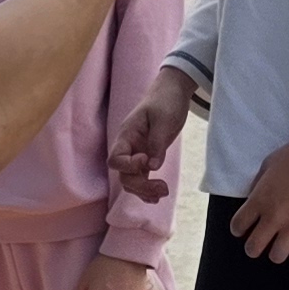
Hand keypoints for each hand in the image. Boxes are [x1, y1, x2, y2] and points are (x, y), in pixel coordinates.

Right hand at [109, 66, 196, 195]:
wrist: (172, 92)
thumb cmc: (165, 101)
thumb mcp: (163, 119)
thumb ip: (156, 142)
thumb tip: (152, 166)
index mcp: (127, 135)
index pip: (115, 159)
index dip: (128, 166)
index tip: (146, 160)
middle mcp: (129, 147)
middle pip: (124, 175)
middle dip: (140, 185)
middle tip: (162, 187)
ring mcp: (138, 153)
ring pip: (132, 180)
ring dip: (145, 191)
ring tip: (163, 192)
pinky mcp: (148, 157)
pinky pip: (142, 178)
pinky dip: (148, 190)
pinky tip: (157, 197)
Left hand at [228, 125, 288, 266]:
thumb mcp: (268, 163)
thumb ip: (257, 185)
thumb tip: (254, 199)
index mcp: (259, 198)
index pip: (237, 226)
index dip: (239, 228)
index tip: (246, 226)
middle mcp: (274, 215)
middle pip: (253, 248)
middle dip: (254, 246)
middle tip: (262, 238)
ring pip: (277, 257)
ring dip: (278, 250)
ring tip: (284, 242)